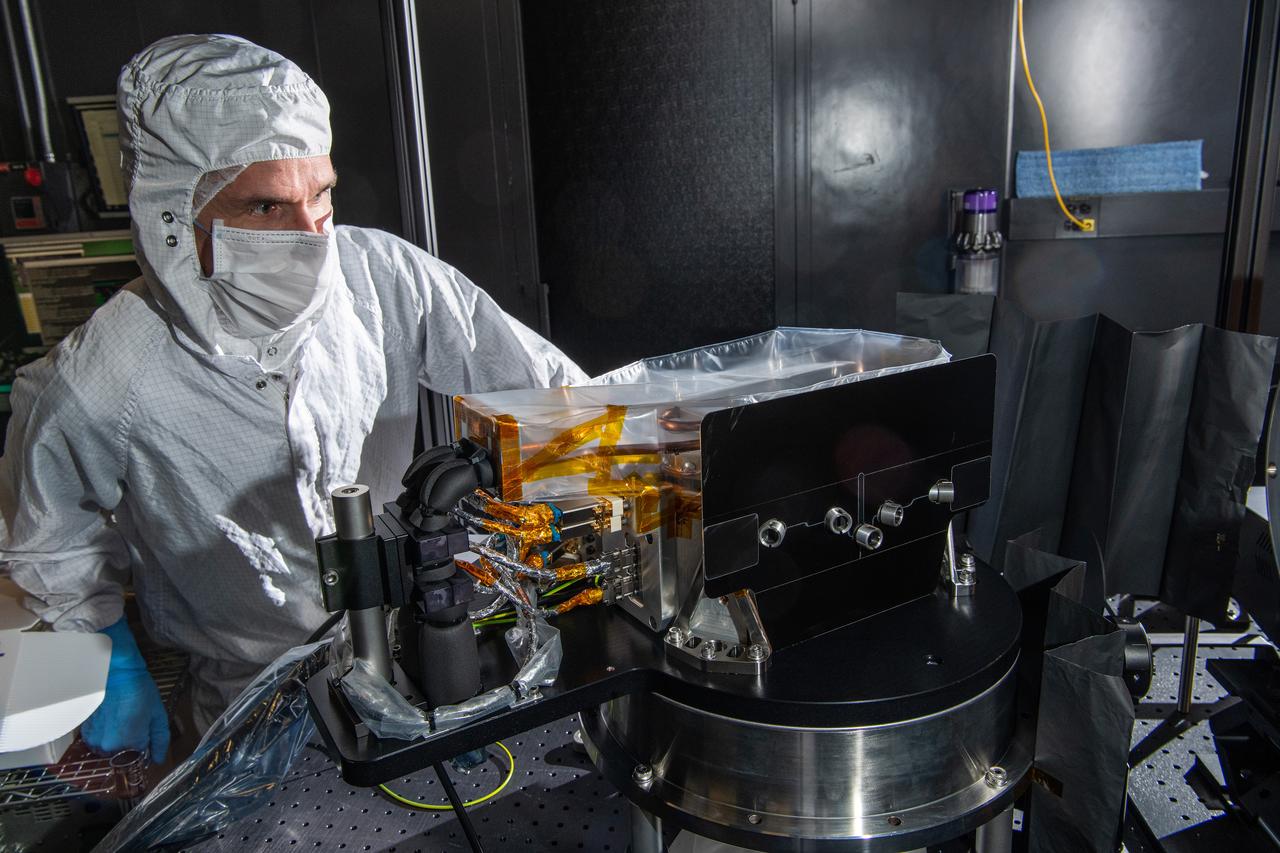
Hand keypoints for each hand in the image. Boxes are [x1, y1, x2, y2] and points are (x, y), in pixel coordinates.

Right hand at [80, 619, 169, 763]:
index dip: (145, 743)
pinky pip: (98, 740)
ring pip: (110, 749)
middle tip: (134, 720)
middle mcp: (109, 746)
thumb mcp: (158, 714)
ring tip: (122, 718)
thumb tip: (158, 758)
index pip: (140, 757)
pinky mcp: (85, 732)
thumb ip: (160, 740)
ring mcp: (94, 739)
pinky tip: (111, 717)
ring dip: (116, 739)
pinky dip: (105, 733)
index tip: (146, 731)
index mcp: (129, 744)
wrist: (115, 672)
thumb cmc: (138, 690)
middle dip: (131, 742)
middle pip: (123, 755)